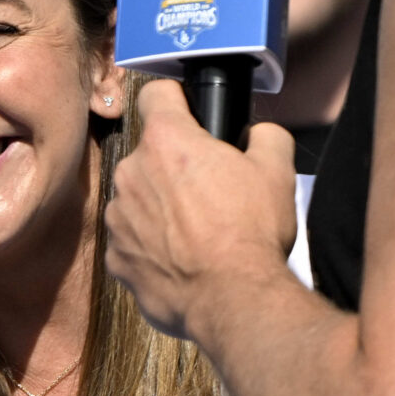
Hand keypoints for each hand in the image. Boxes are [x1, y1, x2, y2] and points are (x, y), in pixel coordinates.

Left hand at [104, 80, 298, 337]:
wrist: (233, 301)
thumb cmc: (252, 233)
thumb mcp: (277, 171)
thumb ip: (266, 136)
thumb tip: (257, 133)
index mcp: (167, 141)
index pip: (156, 94)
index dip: (177, 101)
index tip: (191, 116)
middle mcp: (131, 173)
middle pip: (149, 154)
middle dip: (174, 166)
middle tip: (210, 191)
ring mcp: (118, 218)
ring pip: (138, 199)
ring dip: (160, 208)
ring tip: (197, 233)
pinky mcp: (117, 259)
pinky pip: (132, 241)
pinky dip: (151, 248)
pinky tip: (182, 261)